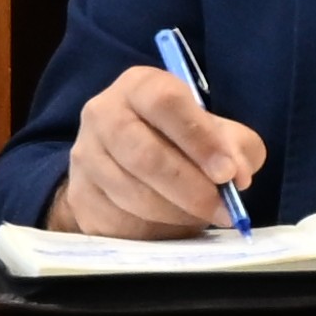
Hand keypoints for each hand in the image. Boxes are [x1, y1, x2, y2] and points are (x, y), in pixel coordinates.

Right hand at [51, 67, 266, 238]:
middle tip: (222, 209)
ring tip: (202, 217)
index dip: (199, 139)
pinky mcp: (79, 194)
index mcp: (140, 86)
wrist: (131, 163)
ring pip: (131, 192)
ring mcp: (84, 154)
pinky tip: (172, 223)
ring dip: (175, 212)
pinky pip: (117, 219)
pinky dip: (152, 229)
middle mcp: (102, 113)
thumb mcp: (218, 133)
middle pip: (144, 154)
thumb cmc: (183, 142)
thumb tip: (236, 175)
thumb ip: (236, 147)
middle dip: (189, 187)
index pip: (165, 103)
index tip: (227, 173)